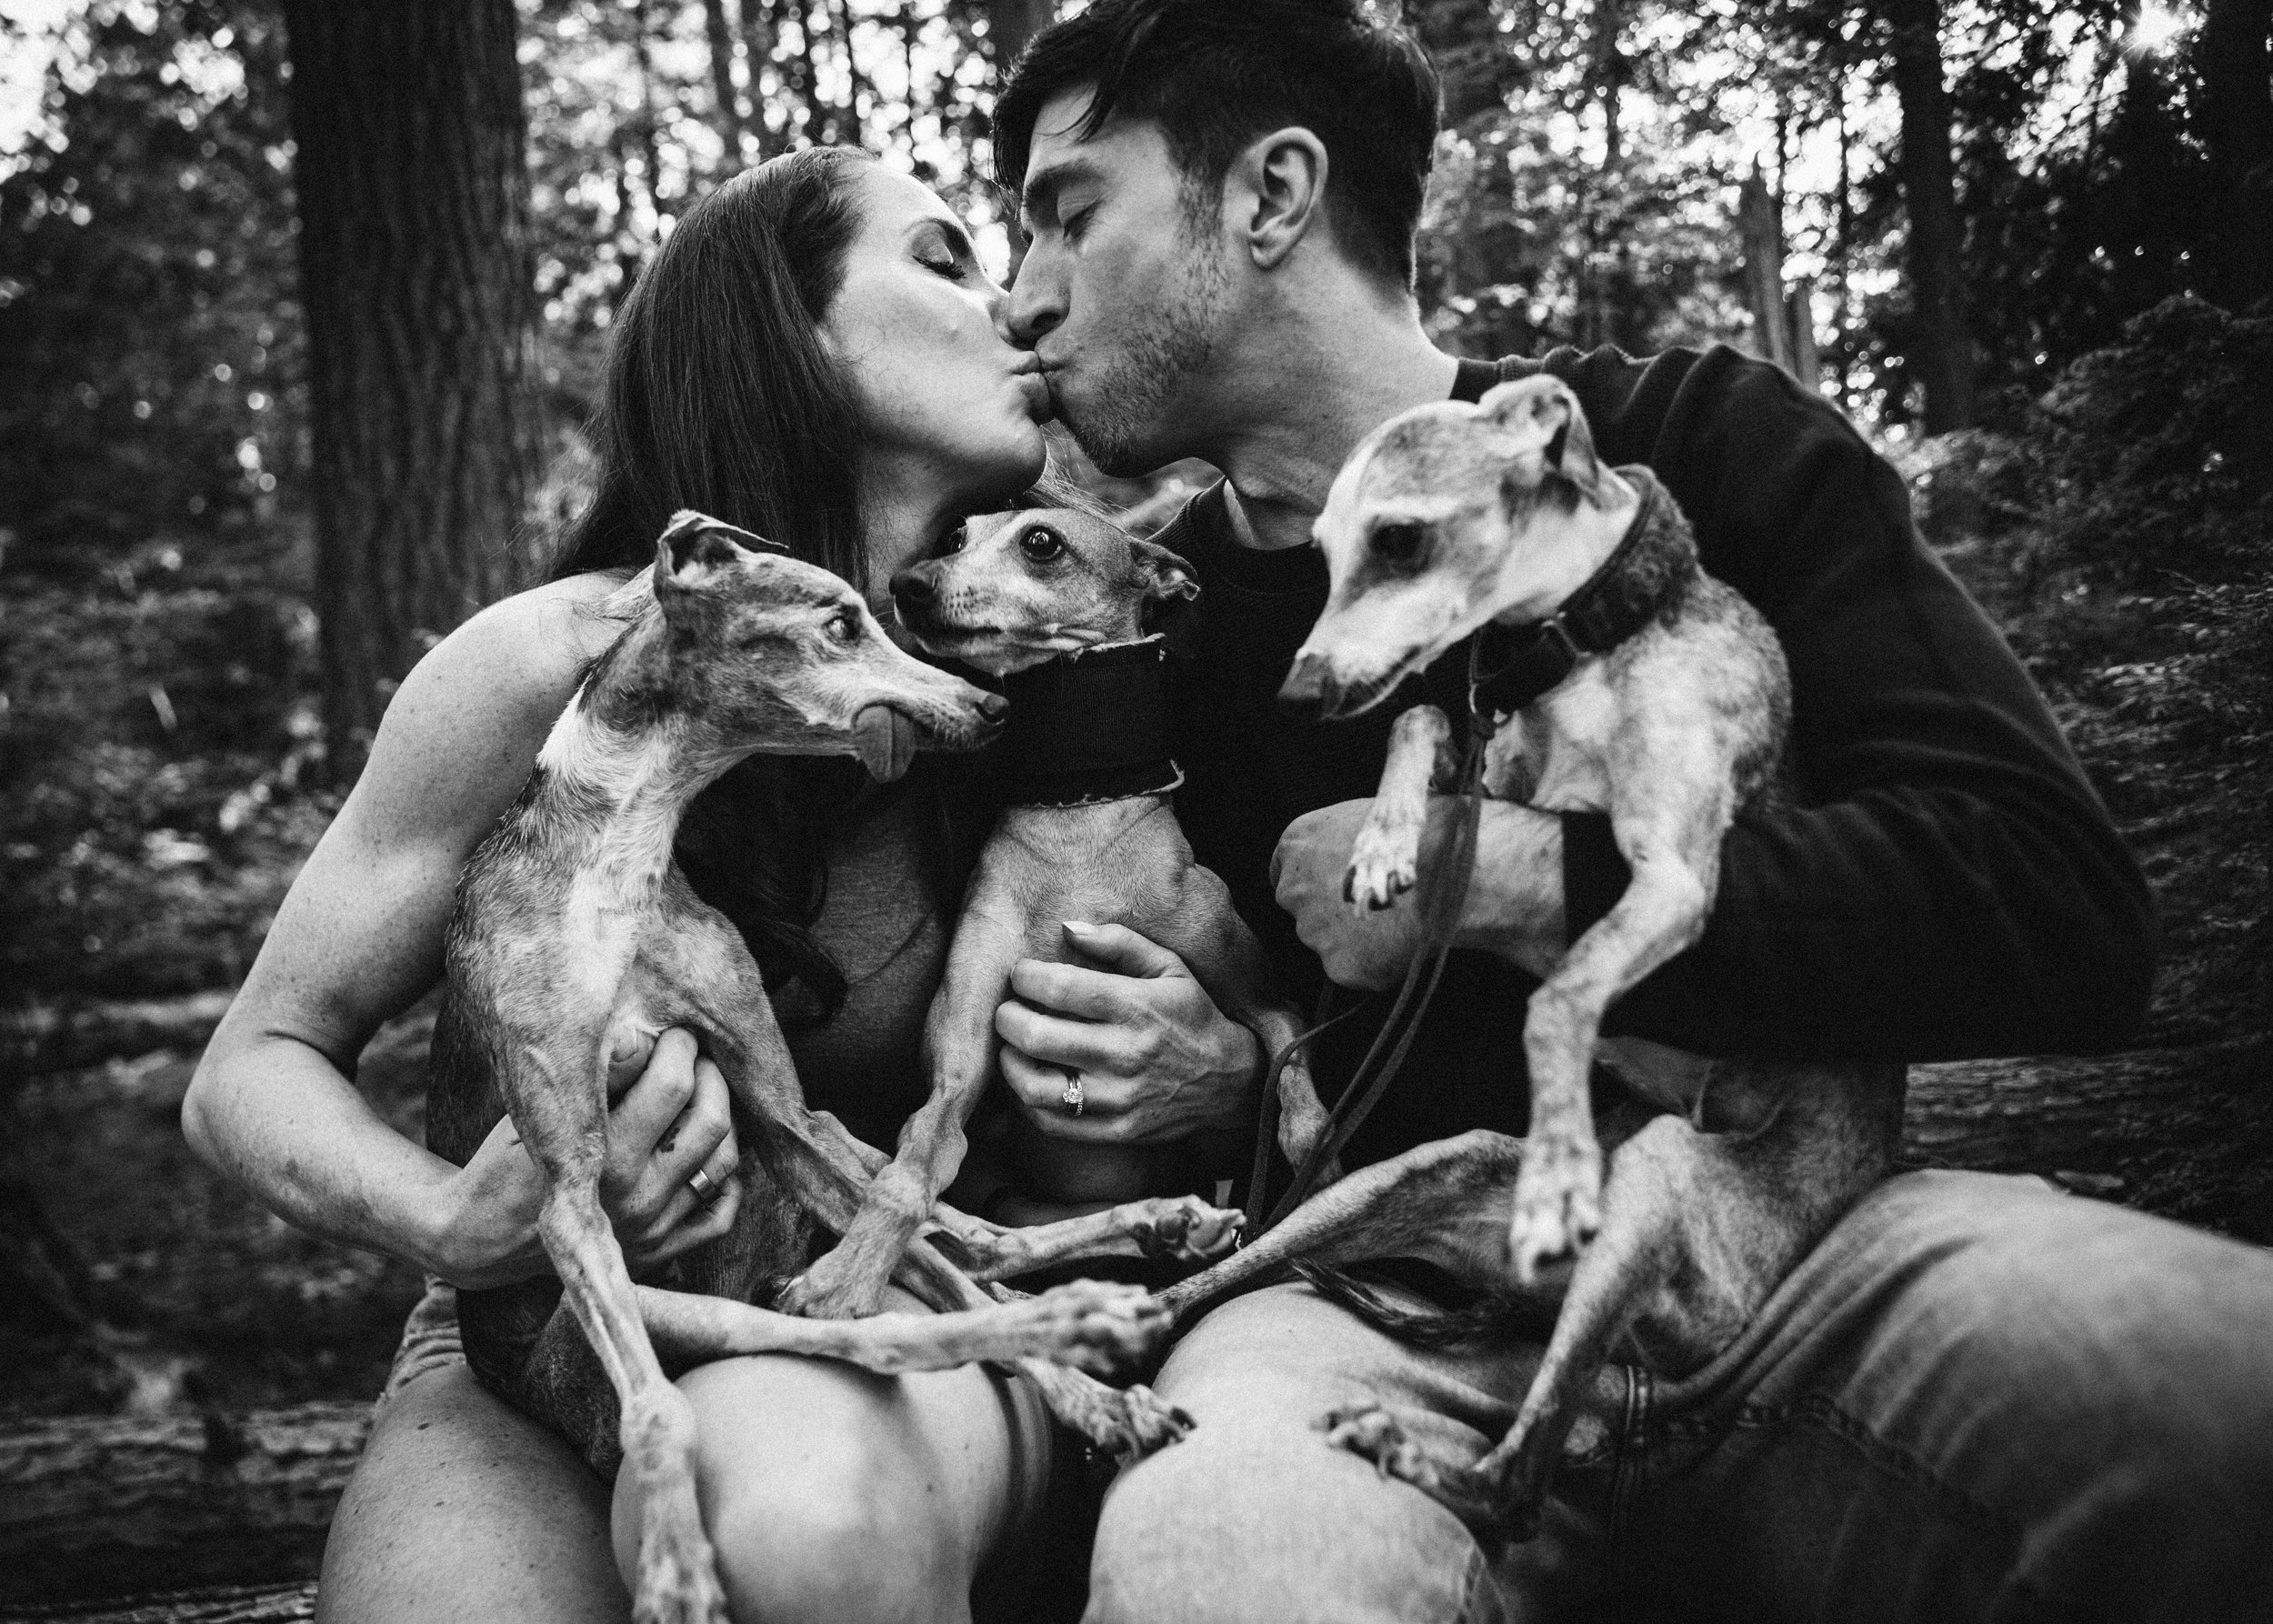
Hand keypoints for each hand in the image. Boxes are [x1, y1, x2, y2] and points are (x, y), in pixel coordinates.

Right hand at [434, 1027, 742, 1287]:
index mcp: (603, 1156)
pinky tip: (703, 1150)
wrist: (484, 1235)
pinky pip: (720, 1212)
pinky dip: (724, 1177)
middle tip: (691, 1059)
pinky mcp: (659, 1251)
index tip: (670, 1034)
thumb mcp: (540, 1111)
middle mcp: (634, 1197)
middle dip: (709, 1075)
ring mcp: (651, 1228)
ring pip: (724, 1161)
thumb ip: (595, 1077)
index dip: (679, 1046)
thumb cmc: (508, 1160)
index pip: (672, 1085)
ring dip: (722, 1119)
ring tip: (699, 1095)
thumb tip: (643, 1032)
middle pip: (711, 1119)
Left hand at [994, 922, 1261, 1146]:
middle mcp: (1124, 1053)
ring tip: (1012, 1046)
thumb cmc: (1191, 1014)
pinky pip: (1052, 1122)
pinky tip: (1029, 1079)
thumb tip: (1068, 928)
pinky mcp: (1115, 1130)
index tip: (1021, 975)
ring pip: (1035, 1087)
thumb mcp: (1169, 966)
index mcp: (1135, 1006)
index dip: (1025, 978)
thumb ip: (1119, 942)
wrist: (1228, 1079)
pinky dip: (1027, 1101)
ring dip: (1009, 1063)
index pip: (1059, 988)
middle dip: (1007, 1018)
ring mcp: (1119, 1098)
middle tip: (1007, 1010)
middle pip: (1037, 1037)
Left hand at [1273, 797, 1566, 989]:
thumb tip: (1347, 868)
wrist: (1461, 873)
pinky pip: (1353, 970)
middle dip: (1330, 913)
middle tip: (1377, 908)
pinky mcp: (1339, 968)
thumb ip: (1343, 851)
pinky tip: (1405, 944)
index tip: (1335, 889)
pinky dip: (1376, 965)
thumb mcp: (1374, 825)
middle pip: (1302, 910)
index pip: (1285, 872)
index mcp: (1297, 843)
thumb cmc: (1427, 837)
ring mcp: (1313, 932)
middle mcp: (1292, 889)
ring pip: (1328, 943)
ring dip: (1355, 940)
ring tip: (1400, 922)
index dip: (1314, 882)